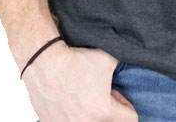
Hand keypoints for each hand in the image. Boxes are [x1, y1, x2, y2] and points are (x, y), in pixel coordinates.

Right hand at [22, 43, 136, 120]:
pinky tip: (69, 102)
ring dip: (90, 114)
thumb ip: (121, 68)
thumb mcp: (108, 60)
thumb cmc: (75, 61)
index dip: (126, 104)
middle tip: (102, 95)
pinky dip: (72, 116)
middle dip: (109, 112)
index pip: (130, 119)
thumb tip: (129, 65)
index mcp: (103, 112)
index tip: (118, 95)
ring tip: (85, 98)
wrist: (45, 61)